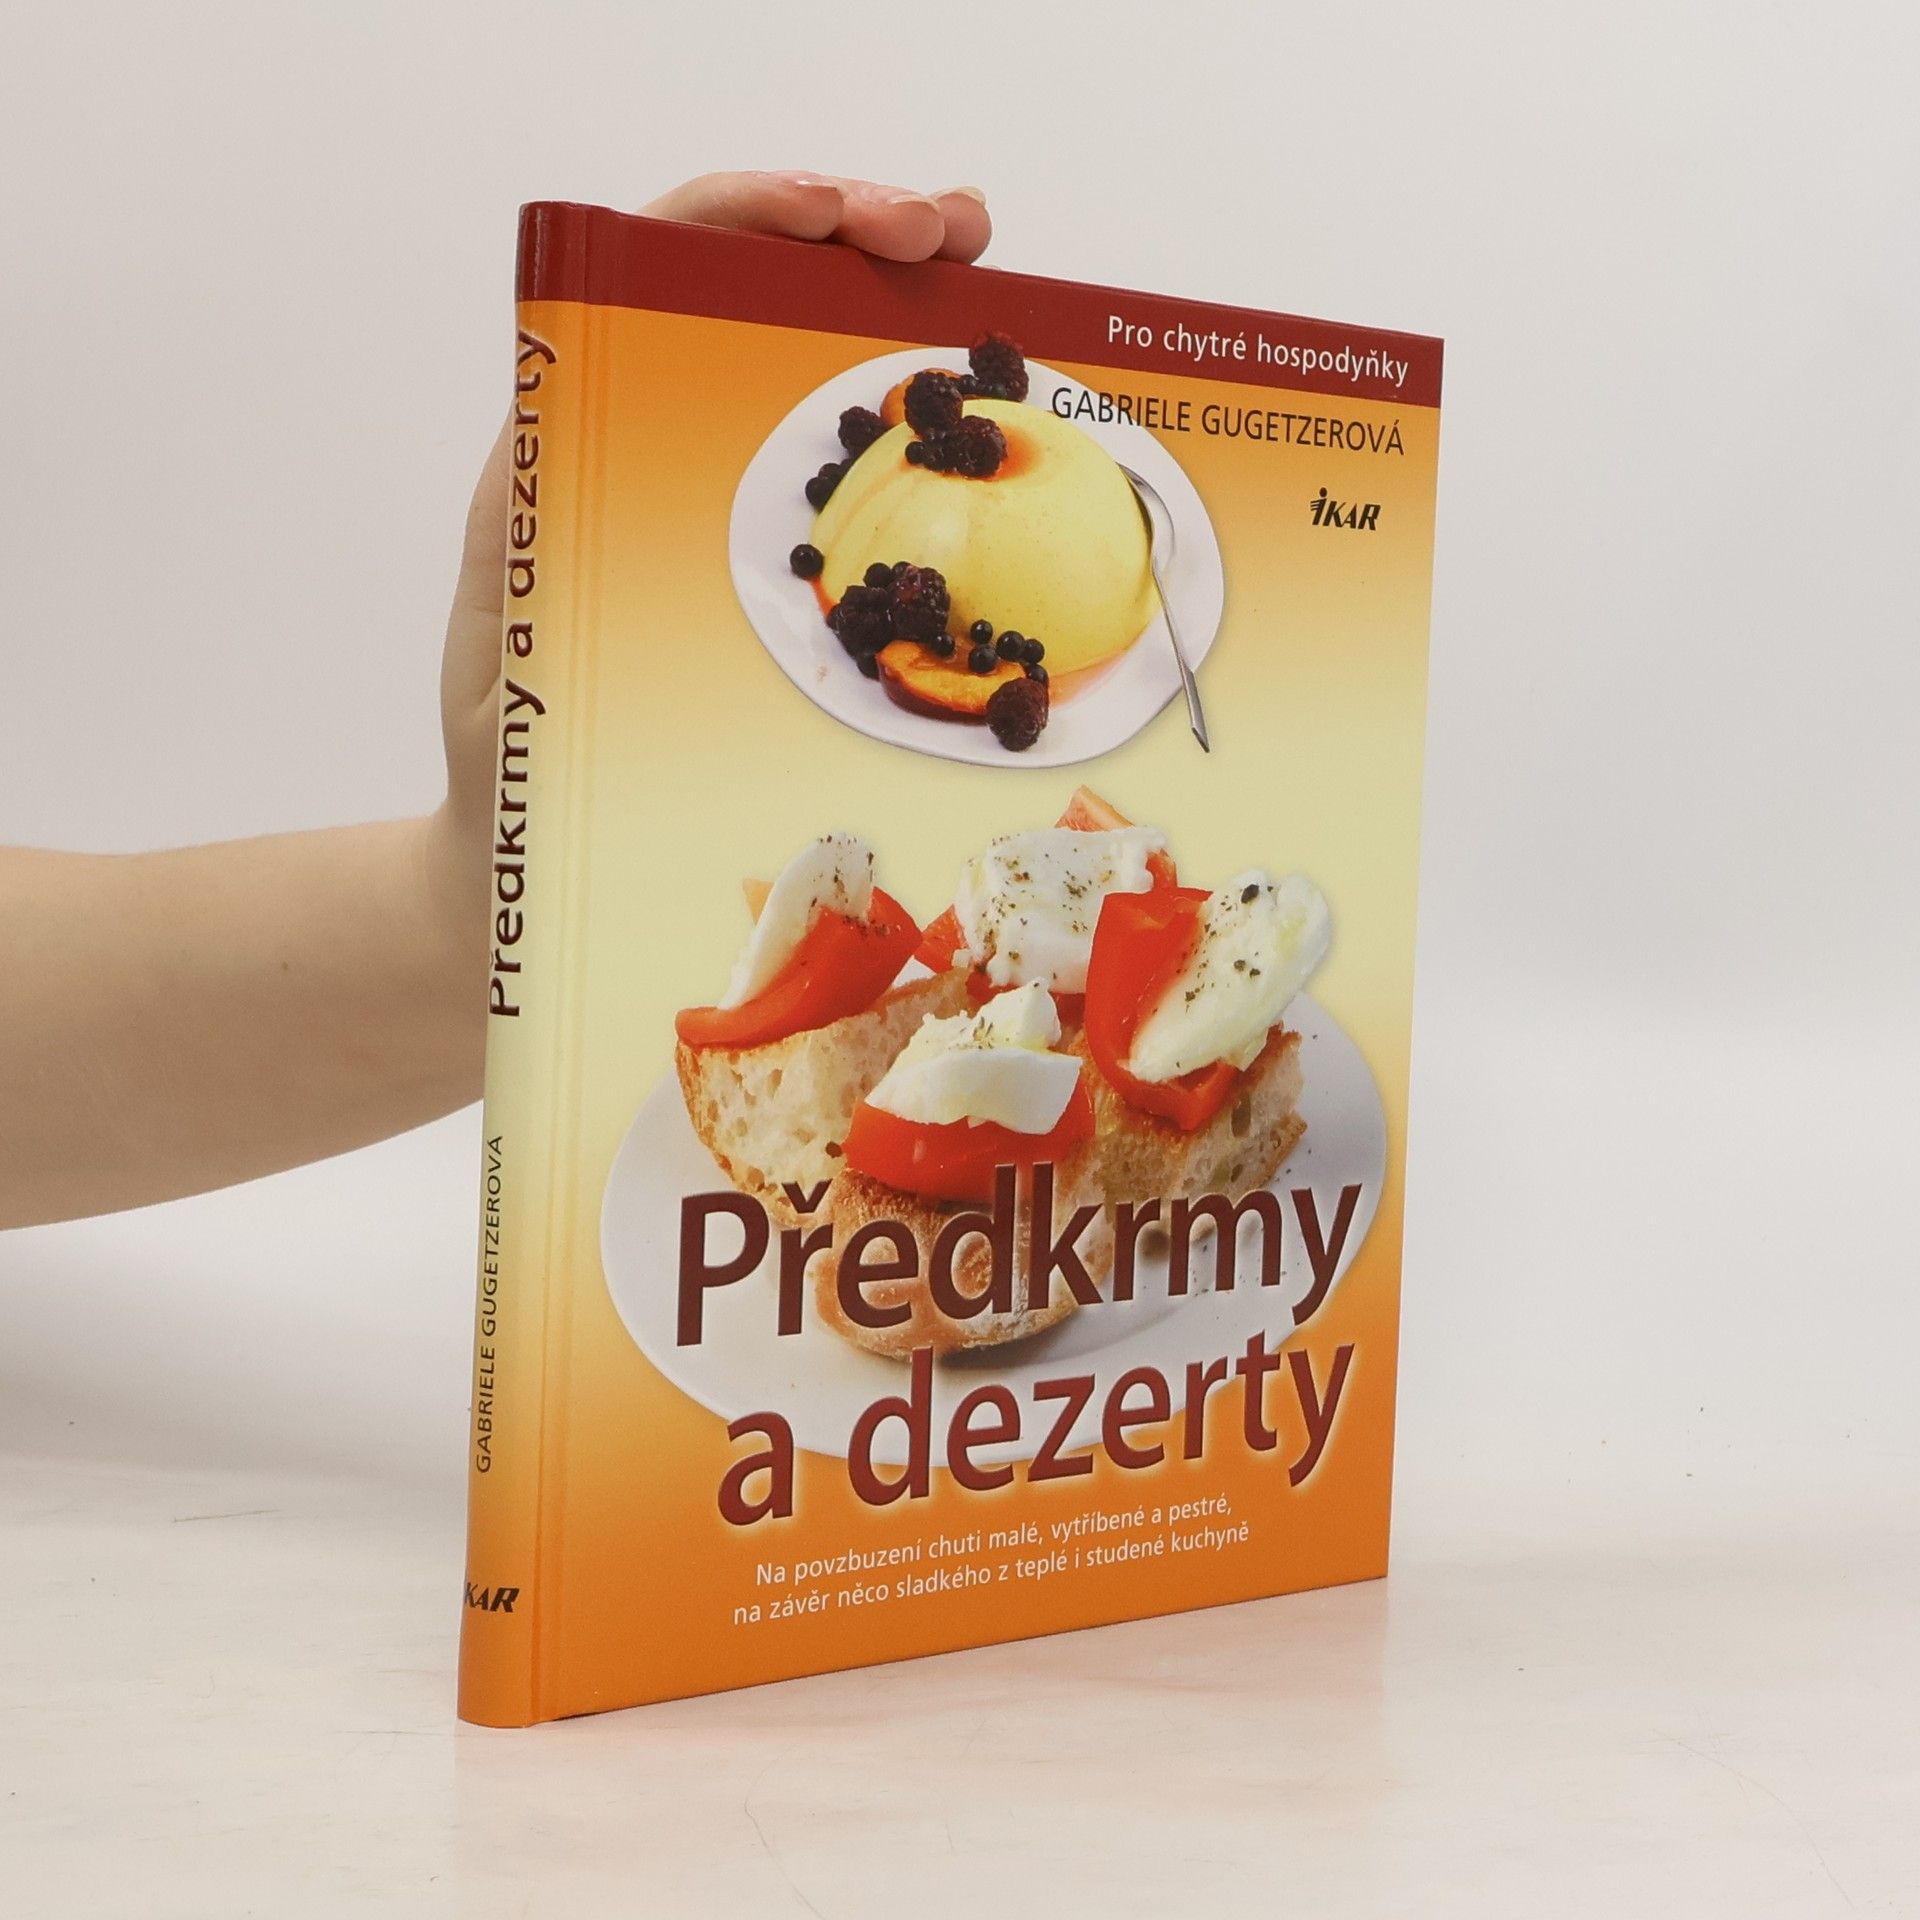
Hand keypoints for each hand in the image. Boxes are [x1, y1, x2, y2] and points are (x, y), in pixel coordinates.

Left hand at [430, 172, 993, 925]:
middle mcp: (662, 446)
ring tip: (975, 278)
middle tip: (954, 235)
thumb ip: (531, 506)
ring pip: (815, 367)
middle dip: (861, 232)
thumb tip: (568, 389)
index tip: (847, 222)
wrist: (531, 856)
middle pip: (762, 291)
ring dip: (899, 307)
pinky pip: (851, 482)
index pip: (664, 263)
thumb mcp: (508, 609)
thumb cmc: (506, 746)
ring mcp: (727, 509)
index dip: (756, 213)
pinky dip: (914, 431)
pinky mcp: (774, 578)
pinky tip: (973, 417)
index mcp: (586, 426)